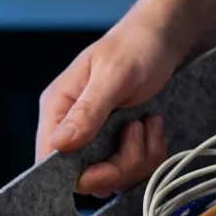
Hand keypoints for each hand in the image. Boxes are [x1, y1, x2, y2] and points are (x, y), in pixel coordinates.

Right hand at [35, 15, 186, 197]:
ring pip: (113, 177)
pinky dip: (150, 153)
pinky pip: (133, 169)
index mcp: (58, 109)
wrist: (165, 38)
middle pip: (86, 176)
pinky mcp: (118, 144)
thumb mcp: (113, 76)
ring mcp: (96, 138)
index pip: (49, 161)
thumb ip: (87, 111)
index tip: (111, 166)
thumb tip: (59, 144)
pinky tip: (153, 125)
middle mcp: (73, 128)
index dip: (80, 174)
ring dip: (140, 156)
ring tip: (147, 122)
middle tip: (137, 130)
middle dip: (120, 164)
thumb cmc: (135, 47)